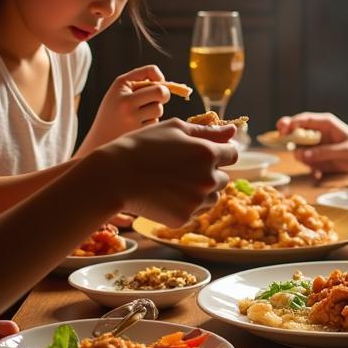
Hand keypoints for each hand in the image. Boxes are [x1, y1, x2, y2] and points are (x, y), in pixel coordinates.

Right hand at [85, 65, 170, 149]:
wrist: (99, 140)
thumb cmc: (113, 112)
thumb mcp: (119, 92)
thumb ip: (140, 82)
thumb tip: (165, 82)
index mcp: (120, 86)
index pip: (150, 71)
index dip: (159, 77)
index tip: (158, 83)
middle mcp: (125, 101)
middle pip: (160, 92)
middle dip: (164, 94)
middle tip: (159, 98)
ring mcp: (132, 119)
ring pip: (158, 108)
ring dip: (154, 111)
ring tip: (140, 115)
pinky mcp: (138, 132)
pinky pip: (155, 122)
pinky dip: (150, 123)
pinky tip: (137, 126)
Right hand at [105, 117, 238, 226]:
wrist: (114, 176)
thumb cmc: (143, 146)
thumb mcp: (175, 129)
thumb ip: (208, 131)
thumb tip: (234, 132)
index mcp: (208, 153)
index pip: (232, 154)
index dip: (219, 151)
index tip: (203, 152)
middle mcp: (208, 179)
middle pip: (224, 178)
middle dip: (210, 172)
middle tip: (182, 168)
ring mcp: (197, 201)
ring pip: (212, 197)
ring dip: (201, 191)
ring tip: (174, 182)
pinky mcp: (184, 218)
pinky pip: (196, 212)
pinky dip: (187, 205)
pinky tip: (167, 195)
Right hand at [276, 112, 347, 173]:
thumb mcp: (344, 151)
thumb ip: (324, 152)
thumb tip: (302, 155)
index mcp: (324, 123)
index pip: (303, 120)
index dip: (290, 123)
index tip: (281, 129)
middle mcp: (317, 132)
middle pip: (295, 132)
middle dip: (286, 138)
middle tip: (278, 141)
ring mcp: (316, 145)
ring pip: (299, 150)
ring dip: (302, 159)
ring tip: (315, 167)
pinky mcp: (317, 156)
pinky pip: (308, 162)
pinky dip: (311, 169)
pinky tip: (319, 174)